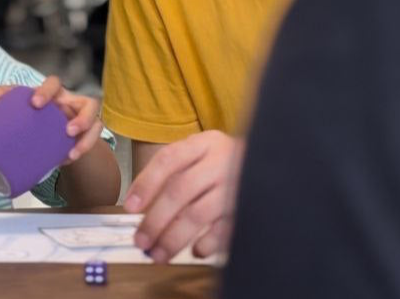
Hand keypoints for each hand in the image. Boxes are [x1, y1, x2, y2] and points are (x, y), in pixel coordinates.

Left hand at [0, 76, 102, 162]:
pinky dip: (83, 146)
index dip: (45, 91)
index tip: (34, 104)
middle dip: (80, 116)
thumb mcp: (22, 107)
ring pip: (95, 119)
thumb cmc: (36, 115)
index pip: (53, 83)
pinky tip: (68, 157)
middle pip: (87, 101)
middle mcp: (72, 102)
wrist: (51, 135)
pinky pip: (94, 137)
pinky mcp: (89, 133)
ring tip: (72, 145)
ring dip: (86, 130)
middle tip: (67, 130)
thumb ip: (5, 100)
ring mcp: (83, 117)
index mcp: (54, 94)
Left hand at [124, 131, 244, 262]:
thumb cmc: (222, 160)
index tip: (129, 207)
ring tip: (158, 254)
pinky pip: (224, 230)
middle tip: (140, 241)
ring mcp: (236, 185)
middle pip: (180, 190)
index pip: (169, 159)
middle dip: (156, 219)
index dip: (146, 183)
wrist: (269, 160)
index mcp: (203, 144)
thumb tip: (139, 205)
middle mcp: (220, 161)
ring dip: (174, 237)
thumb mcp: (200, 152)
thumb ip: (174, 170)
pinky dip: (207, 244)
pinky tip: (194, 251)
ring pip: (198, 214)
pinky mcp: (249, 207)